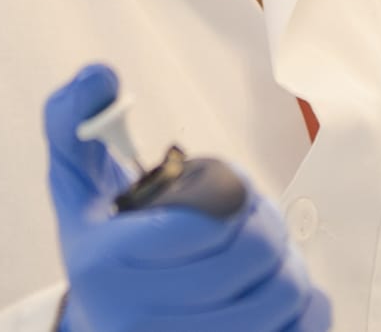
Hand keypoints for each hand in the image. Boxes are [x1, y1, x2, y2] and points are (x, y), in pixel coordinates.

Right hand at [44, 65, 330, 331]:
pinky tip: (276, 293)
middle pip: (254, 257)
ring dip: (289, 263)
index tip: (230, 189)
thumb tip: (101, 74)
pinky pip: (304, 331)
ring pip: (284, 296)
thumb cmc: (104, 246)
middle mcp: (136, 319)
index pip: (208, 220)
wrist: (103, 327)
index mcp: (102, 263)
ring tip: (266, 256)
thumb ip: (73, 117)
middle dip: (268, 222)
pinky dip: (307, 306)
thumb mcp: (75, 180)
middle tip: (256, 216)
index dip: (237, 193)